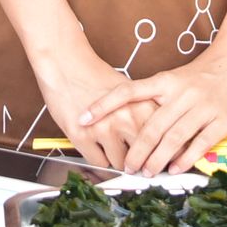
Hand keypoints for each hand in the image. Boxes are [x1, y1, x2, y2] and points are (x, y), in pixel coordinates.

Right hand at [33, 37, 155, 168]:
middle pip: (142, 157)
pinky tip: (94, 141)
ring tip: (107, 142)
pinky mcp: (82, 136)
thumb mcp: (130, 92)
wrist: (65, 63)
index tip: (158, 160)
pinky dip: (97, 157)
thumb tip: (159, 142)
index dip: (159, 153)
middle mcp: (126, 117)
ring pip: (119, 163)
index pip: (161, 142)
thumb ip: (145, 115)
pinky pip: (98, 163)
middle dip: (137, 160)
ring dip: (115, 158)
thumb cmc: (95, 77)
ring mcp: (103, 128)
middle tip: (132, 158)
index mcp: (142, 105)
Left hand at [83, 42, 226, 174]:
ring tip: (146, 172)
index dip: (103, 105)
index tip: (82, 119)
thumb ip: (154, 98)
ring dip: (157, 159)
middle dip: (135, 150)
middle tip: (125, 167)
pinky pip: (200, 142)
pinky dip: (185, 158)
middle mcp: (181, 93)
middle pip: (151, 126)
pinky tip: (174, 168)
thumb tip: (127, 123)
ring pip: (173, 137)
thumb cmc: (202, 74)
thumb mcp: (174, 79)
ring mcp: (202, 106)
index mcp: (165, 81)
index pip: (127, 91)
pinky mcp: (221, 119)